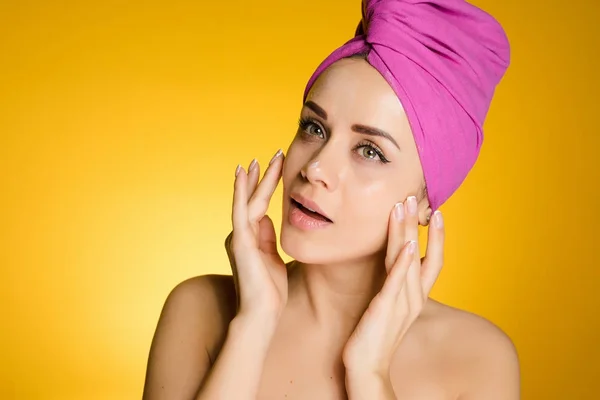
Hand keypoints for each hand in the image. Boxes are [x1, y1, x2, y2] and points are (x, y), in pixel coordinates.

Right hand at [225, 150, 286, 321]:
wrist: (262, 314)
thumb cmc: (270, 291)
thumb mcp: (273, 258)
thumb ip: (267, 238)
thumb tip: (266, 218)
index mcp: (250, 238)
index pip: (259, 205)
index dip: (266, 186)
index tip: (274, 167)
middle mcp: (241, 234)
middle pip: (253, 198)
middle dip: (262, 177)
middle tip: (273, 155)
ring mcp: (239, 236)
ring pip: (248, 200)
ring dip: (255, 179)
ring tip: (261, 159)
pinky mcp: (240, 240)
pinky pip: (241, 209)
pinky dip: (241, 190)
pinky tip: (244, 173)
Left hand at [342, 196, 444, 376]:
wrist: (366, 367)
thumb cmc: (375, 335)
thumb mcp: (389, 306)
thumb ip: (395, 286)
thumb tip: (393, 266)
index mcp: (416, 296)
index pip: (434, 261)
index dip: (439, 237)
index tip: (437, 212)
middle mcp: (414, 297)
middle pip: (423, 254)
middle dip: (419, 224)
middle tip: (414, 197)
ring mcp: (401, 303)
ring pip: (409, 261)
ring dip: (408, 232)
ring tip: (405, 207)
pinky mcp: (386, 308)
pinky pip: (397, 281)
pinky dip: (405, 262)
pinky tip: (410, 244)